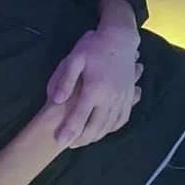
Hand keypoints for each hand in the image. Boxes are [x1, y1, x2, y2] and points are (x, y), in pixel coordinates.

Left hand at [47, 20, 140, 146]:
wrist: (121, 39)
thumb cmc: (94, 47)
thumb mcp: (75, 59)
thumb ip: (64, 80)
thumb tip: (55, 100)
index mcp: (94, 90)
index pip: (79, 117)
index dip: (69, 132)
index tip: (59, 141)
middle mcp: (110, 98)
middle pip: (96, 127)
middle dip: (82, 139)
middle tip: (69, 145)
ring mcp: (123, 99)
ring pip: (110, 125)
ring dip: (97, 136)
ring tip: (83, 140)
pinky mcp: (130, 96)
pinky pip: (123, 118)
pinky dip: (113, 128)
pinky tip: (105, 130)